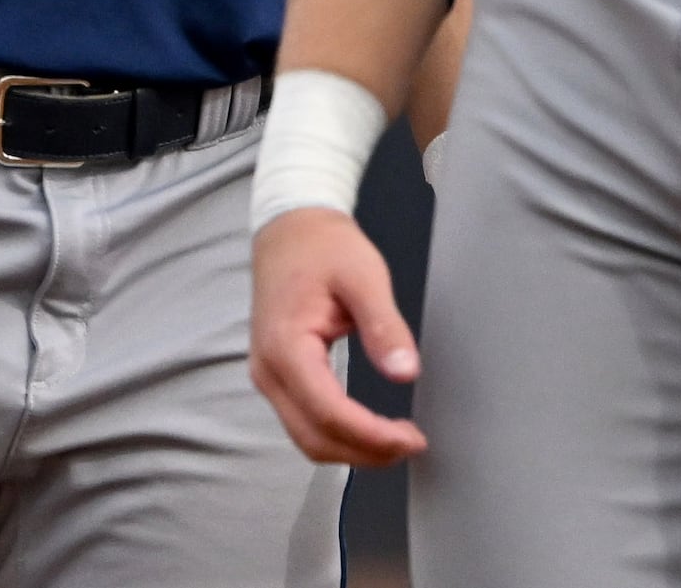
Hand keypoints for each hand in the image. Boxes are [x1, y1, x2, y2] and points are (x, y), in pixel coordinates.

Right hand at [247, 208, 426, 466]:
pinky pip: (303, 422)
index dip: (372, 435)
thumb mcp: (364, 276)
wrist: (289, 228)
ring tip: (396, 441)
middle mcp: (268, 370)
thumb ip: (384, 326)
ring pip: (306, 437)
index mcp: (286, 346)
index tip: (412, 438)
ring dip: (352, 450)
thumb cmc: (324, 246)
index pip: (329, 412)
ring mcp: (267, 376)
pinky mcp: (276, 376)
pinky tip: (368, 429)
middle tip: (412, 443)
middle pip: (314, 437)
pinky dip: (337, 435)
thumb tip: (406, 372)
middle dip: (365, 452)